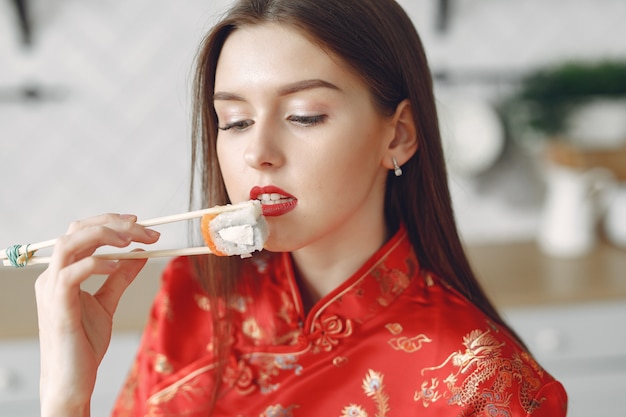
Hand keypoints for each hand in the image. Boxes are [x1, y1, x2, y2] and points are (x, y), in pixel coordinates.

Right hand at [35, 214, 159, 416]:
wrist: (72, 381)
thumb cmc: (84, 344)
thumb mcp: (108, 303)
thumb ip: (121, 277)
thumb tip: (141, 254)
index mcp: (61, 273)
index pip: (82, 232)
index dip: (110, 222)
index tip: (140, 223)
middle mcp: (51, 276)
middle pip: (77, 230)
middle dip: (113, 224)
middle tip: (147, 231)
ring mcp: (51, 290)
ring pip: (69, 244)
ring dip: (104, 236)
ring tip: (132, 241)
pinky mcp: (57, 306)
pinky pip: (71, 274)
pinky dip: (95, 264)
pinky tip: (117, 265)